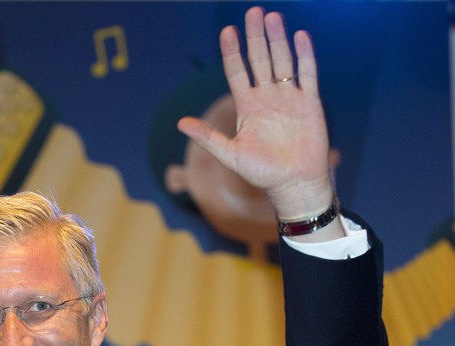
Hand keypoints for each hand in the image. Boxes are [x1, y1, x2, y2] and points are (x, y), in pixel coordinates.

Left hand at [177, 7, 334, 221]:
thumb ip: (208, 138)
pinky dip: (304, 55)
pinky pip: (307, 73)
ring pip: (283, 61)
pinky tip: (299, 36)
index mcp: (247, 107)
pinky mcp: (310, 102)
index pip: (237, 72)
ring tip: (272, 17)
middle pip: (260, 60)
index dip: (232, 52)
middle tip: (253, 12)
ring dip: (278, 39)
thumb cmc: (262, 173)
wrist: (294, 184)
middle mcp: (267, 97)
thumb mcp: (231, 155)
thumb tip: (180, 123)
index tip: (227, 31)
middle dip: (255, 37)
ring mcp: (289, 97)